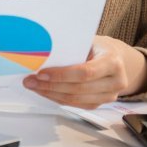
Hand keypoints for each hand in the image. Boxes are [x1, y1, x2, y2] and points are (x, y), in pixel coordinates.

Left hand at [22, 35, 146, 109]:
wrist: (115, 57)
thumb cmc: (97, 47)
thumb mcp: (88, 41)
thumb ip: (71, 48)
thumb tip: (41, 52)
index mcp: (113, 62)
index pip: (85, 72)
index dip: (62, 75)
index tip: (41, 74)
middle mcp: (116, 81)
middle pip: (79, 88)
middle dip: (51, 86)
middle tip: (30, 81)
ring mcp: (110, 95)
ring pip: (76, 100)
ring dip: (51, 94)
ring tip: (34, 87)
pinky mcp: (100, 103)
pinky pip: (76, 105)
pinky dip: (58, 98)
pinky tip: (45, 92)